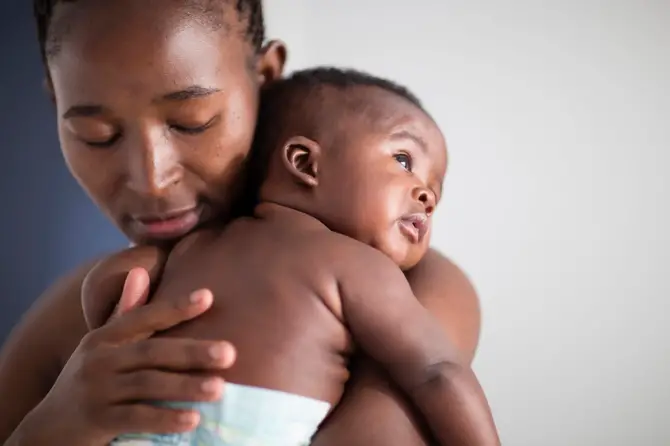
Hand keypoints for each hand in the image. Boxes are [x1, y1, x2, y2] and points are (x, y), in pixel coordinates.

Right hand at [17, 269, 234, 445]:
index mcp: (104, 338)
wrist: (46, 432)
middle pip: (152, 352)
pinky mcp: (96, 421)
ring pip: (147, 386)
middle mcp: (98, 360)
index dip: (175, 307)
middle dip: (192, 352)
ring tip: (219, 388)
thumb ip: (125, 315)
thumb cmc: (88, 383)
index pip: (143, 317)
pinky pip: (136, 419)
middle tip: (229, 353)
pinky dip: (164, 419)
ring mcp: (96, 391)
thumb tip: (140, 272)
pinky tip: (192, 420)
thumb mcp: (100, 348)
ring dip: (185, 387)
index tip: (209, 297)